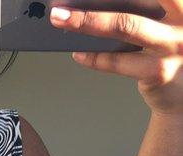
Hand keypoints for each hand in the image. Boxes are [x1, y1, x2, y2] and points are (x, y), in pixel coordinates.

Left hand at [50, 1, 182, 115]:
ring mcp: (173, 45)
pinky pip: (119, 61)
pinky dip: (95, 57)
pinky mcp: (159, 72)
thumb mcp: (173, 24)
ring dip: (87, 21)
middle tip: (66, 0)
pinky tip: (78, 52)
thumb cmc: (176, 54)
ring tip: (61, 18)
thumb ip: (149, 11)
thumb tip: (97, 5)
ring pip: (124, 26)